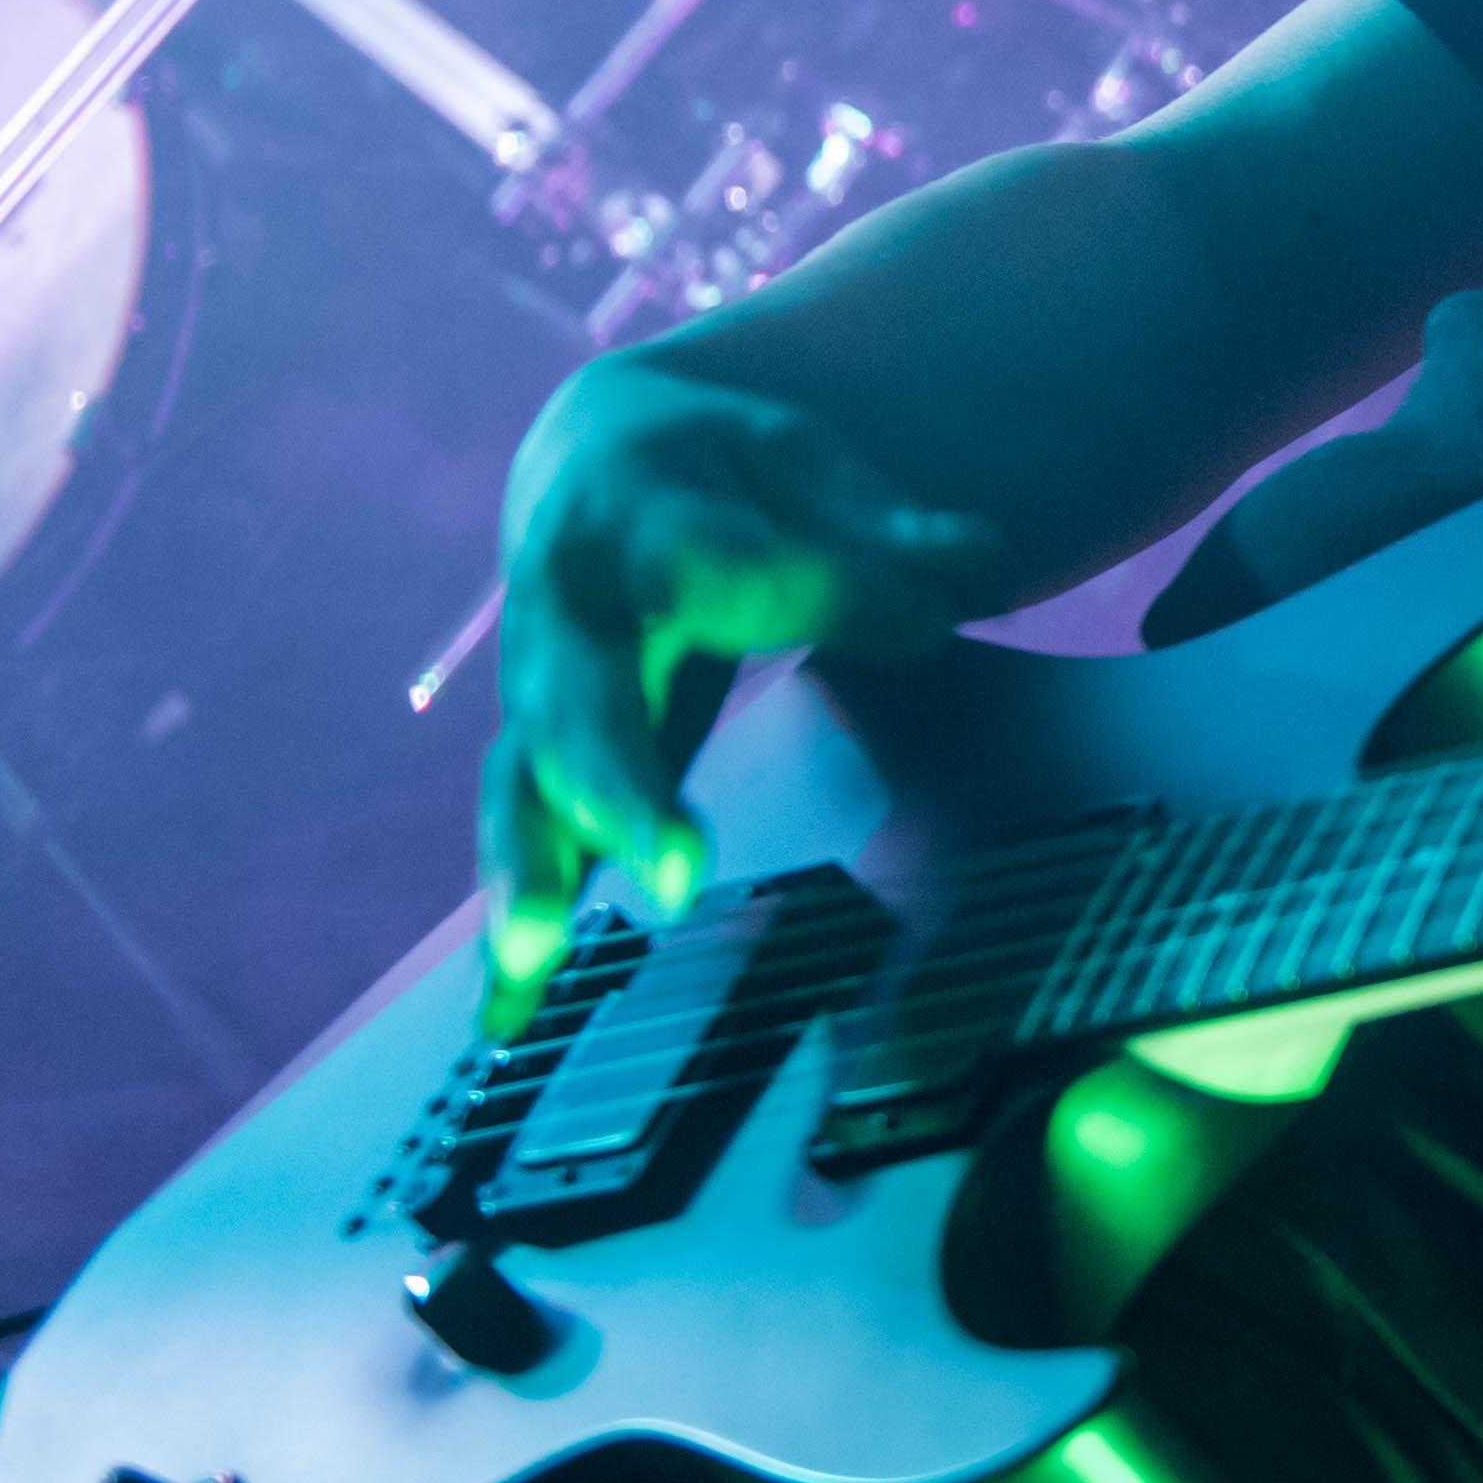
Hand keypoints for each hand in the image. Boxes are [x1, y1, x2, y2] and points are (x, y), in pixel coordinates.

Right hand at [478, 365, 1000, 1029]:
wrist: (592, 465)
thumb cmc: (728, 472)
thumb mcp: (805, 462)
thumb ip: (882, 525)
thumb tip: (977, 560)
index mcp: (639, 501)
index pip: (731, 562)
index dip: (830, 590)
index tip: (927, 620)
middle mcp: (568, 605)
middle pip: (583, 698)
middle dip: (619, 786)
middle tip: (674, 872)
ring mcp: (542, 688)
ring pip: (529, 780)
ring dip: (535, 868)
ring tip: (532, 959)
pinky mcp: (540, 755)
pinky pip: (523, 837)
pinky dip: (516, 920)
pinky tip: (506, 1020)